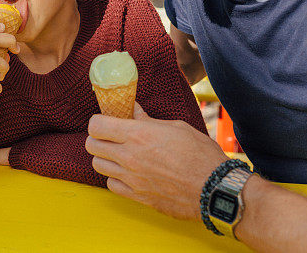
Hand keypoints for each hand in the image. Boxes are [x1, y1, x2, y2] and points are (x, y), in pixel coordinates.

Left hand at [86, 102, 227, 220]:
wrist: (215, 189)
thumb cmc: (200, 155)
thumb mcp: (176, 128)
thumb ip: (149, 120)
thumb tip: (134, 110)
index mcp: (138, 135)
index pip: (97, 126)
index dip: (98, 121)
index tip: (106, 121)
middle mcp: (129, 157)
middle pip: (92, 146)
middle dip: (98, 138)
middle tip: (111, 137)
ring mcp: (131, 179)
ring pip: (98, 166)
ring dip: (105, 158)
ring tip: (119, 154)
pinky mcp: (137, 196)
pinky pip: (111, 185)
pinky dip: (115, 177)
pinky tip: (128, 173)